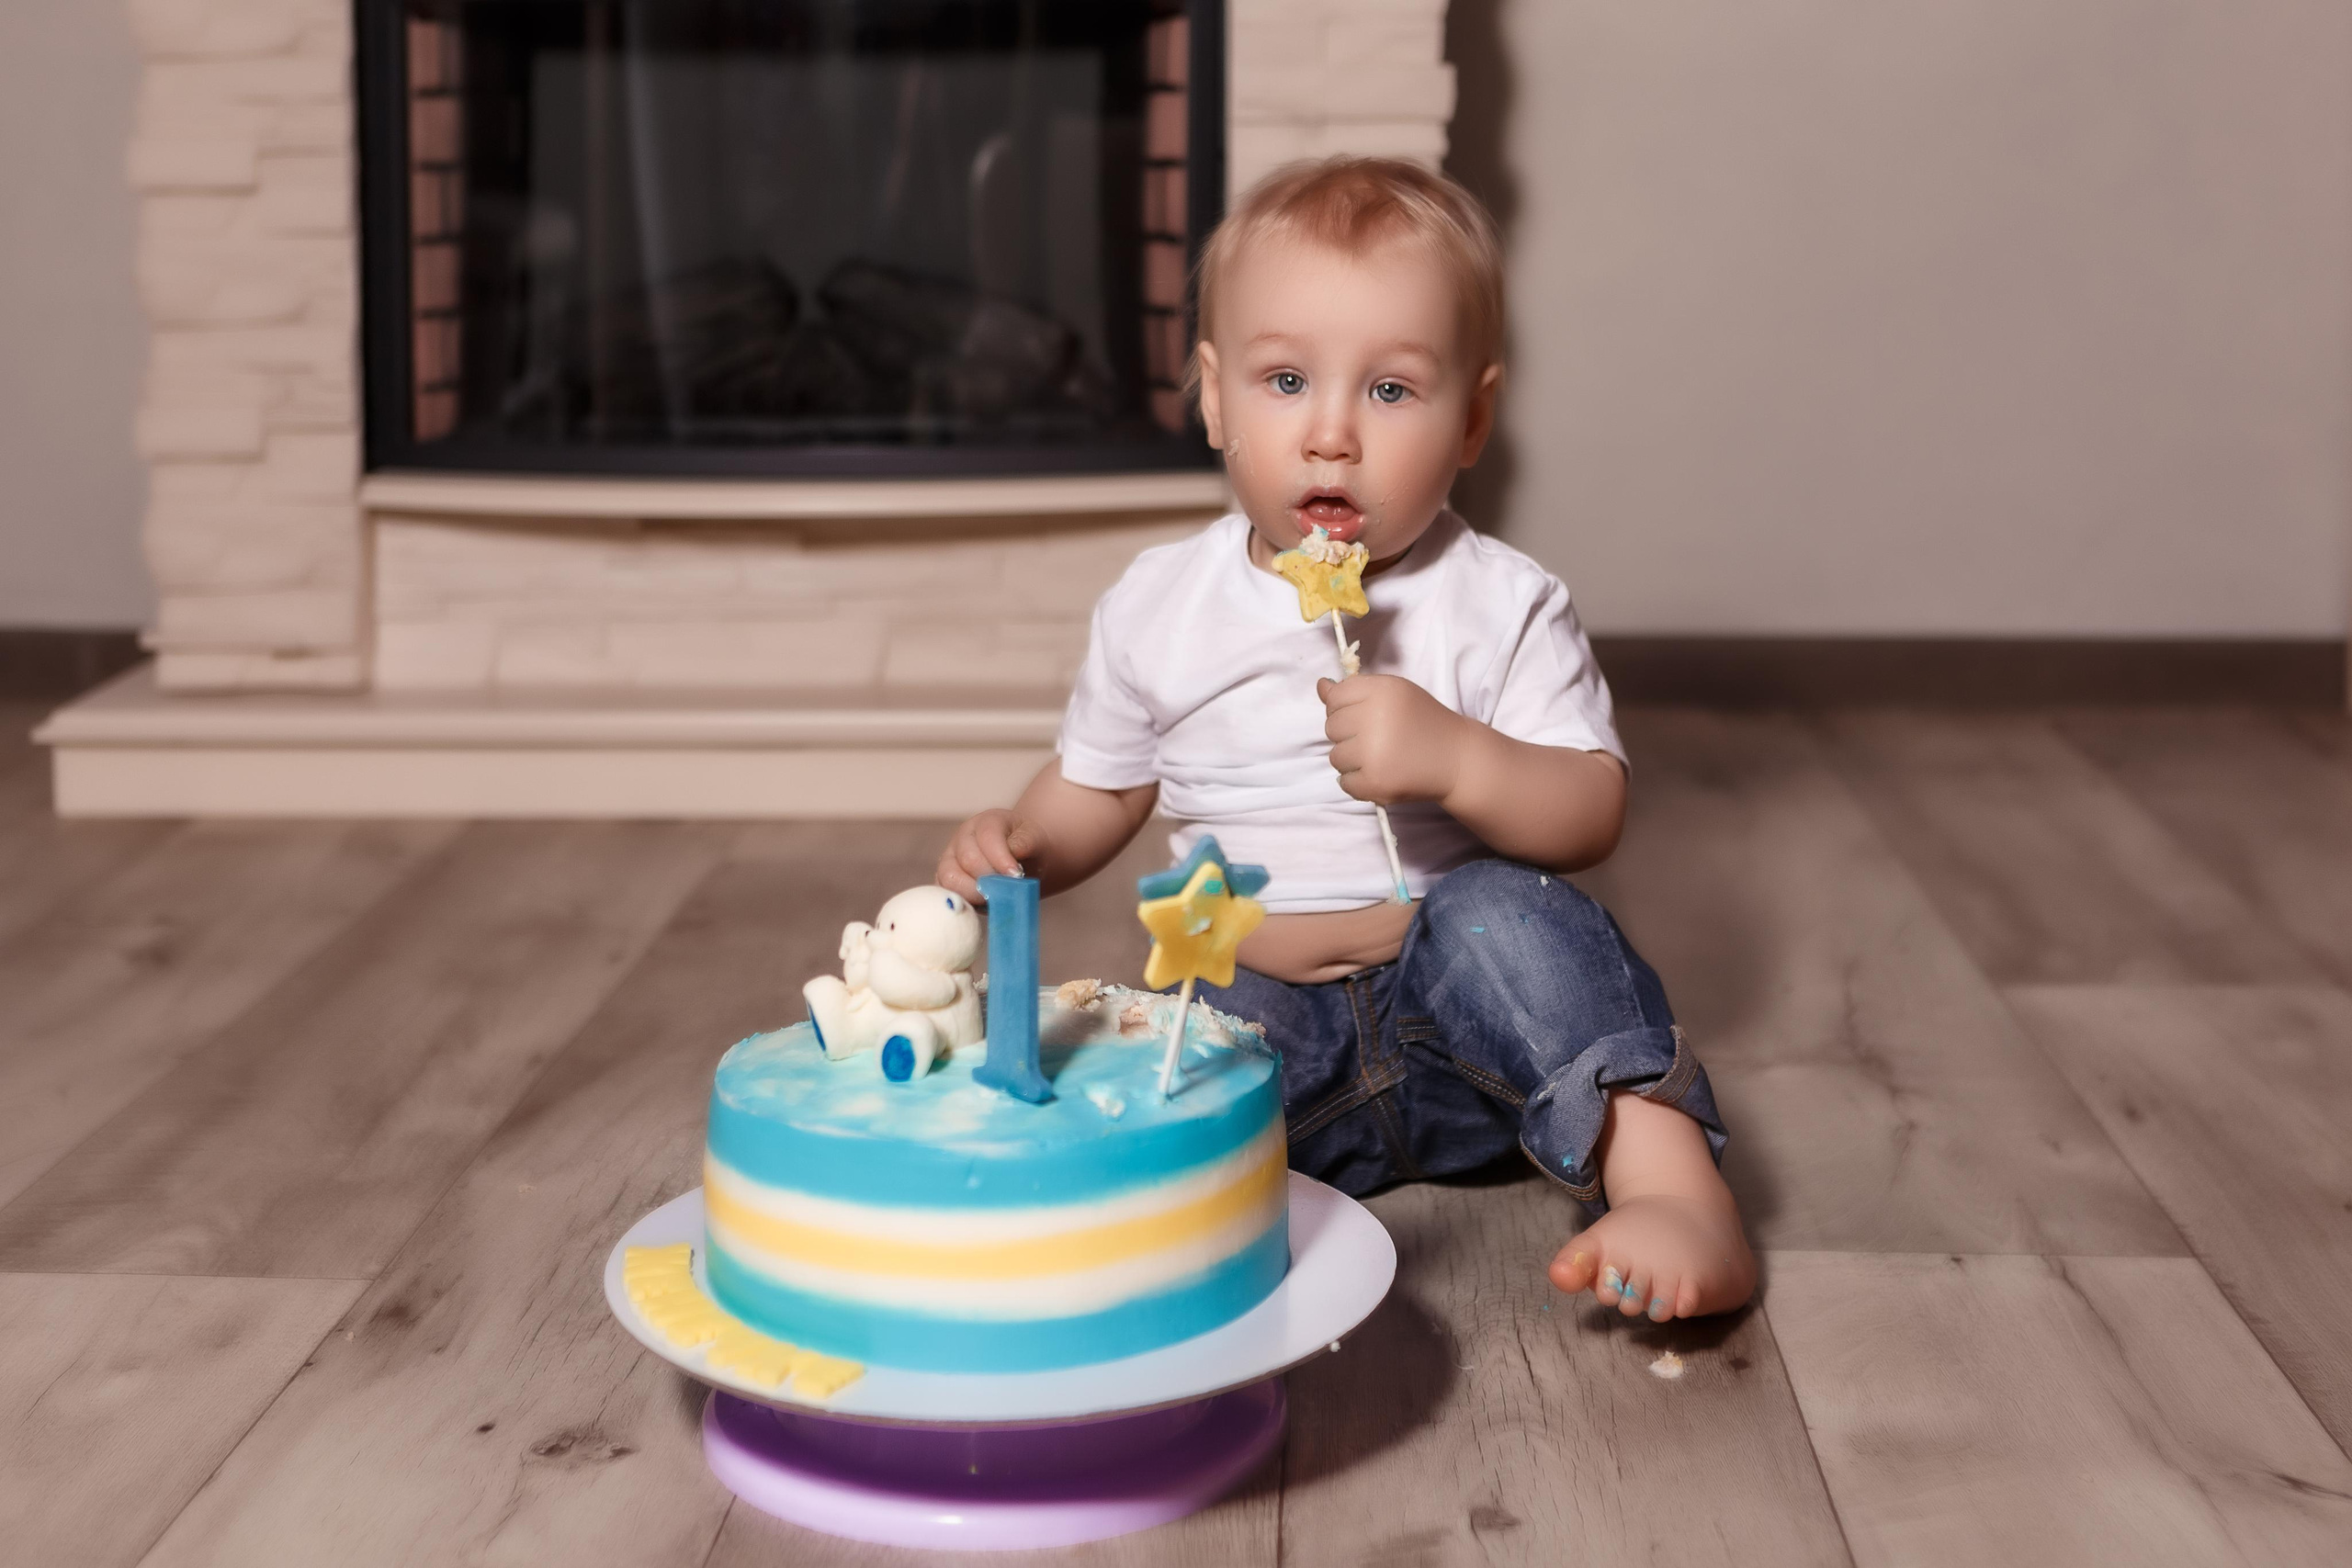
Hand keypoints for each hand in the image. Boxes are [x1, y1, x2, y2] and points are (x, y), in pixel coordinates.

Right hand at [938, 809, 1047, 901]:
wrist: (1026, 858)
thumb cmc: (1029, 848)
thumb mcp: (1034, 840)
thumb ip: (1025, 843)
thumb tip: (1014, 852)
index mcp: (986, 822)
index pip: (988, 837)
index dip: (1002, 859)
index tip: (1017, 876)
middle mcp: (963, 838)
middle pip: (969, 859)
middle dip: (990, 879)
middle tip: (1007, 889)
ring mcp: (950, 858)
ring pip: (950, 877)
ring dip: (973, 893)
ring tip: (994, 898)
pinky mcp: (946, 880)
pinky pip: (946, 893)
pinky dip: (963, 901)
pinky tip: (981, 904)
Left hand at [1317, 675, 1468, 805]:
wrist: (1456, 759)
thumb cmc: (1424, 722)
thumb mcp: (1395, 694)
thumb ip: (1356, 690)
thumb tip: (1321, 686)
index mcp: (1382, 691)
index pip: (1335, 698)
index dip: (1344, 708)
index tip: (1363, 716)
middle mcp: (1376, 718)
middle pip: (1331, 727)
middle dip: (1347, 734)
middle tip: (1376, 738)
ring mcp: (1374, 753)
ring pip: (1335, 756)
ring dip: (1352, 760)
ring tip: (1379, 757)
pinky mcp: (1375, 782)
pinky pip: (1345, 782)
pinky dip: (1359, 782)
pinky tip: (1381, 773)